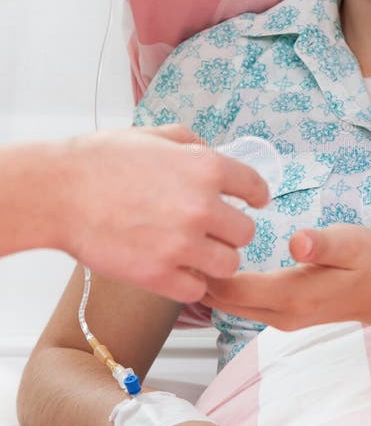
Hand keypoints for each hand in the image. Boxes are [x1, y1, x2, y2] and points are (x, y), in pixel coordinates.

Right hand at [56, 125, 269, 300]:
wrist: (59, 193)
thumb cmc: (99, 162)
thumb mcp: (152, 135)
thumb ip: (190, 144)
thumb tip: (211, 153)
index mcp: (205, 168)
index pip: (255, 187)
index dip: (255, 196)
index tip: (254, 202)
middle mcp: (201, 207)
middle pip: (245, 232)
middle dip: (230, 231)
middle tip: (212, 230)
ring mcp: (182, 244)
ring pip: (228, 264)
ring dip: (214, 260)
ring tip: (194, 253)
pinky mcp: (159, 275)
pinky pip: (197, 289)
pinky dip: (189, 283)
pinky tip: (175, 270)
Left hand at [202, 223, 370, 329]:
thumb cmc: (368, 262)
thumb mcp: (352, 243)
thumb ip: (323, 243)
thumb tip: (297, 241)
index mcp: (291, 296)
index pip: (232, 289)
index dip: (205, 268)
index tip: (190, 238)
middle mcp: (279, 314)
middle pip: (221, 301)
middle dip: (198, 275)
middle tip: (181, 239)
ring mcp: (278, 318)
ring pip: (229, 305)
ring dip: (209, 282)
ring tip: (194, 247)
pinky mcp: (280, 314)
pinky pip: (241, 304)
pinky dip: (224, 286)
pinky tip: (218, 261)